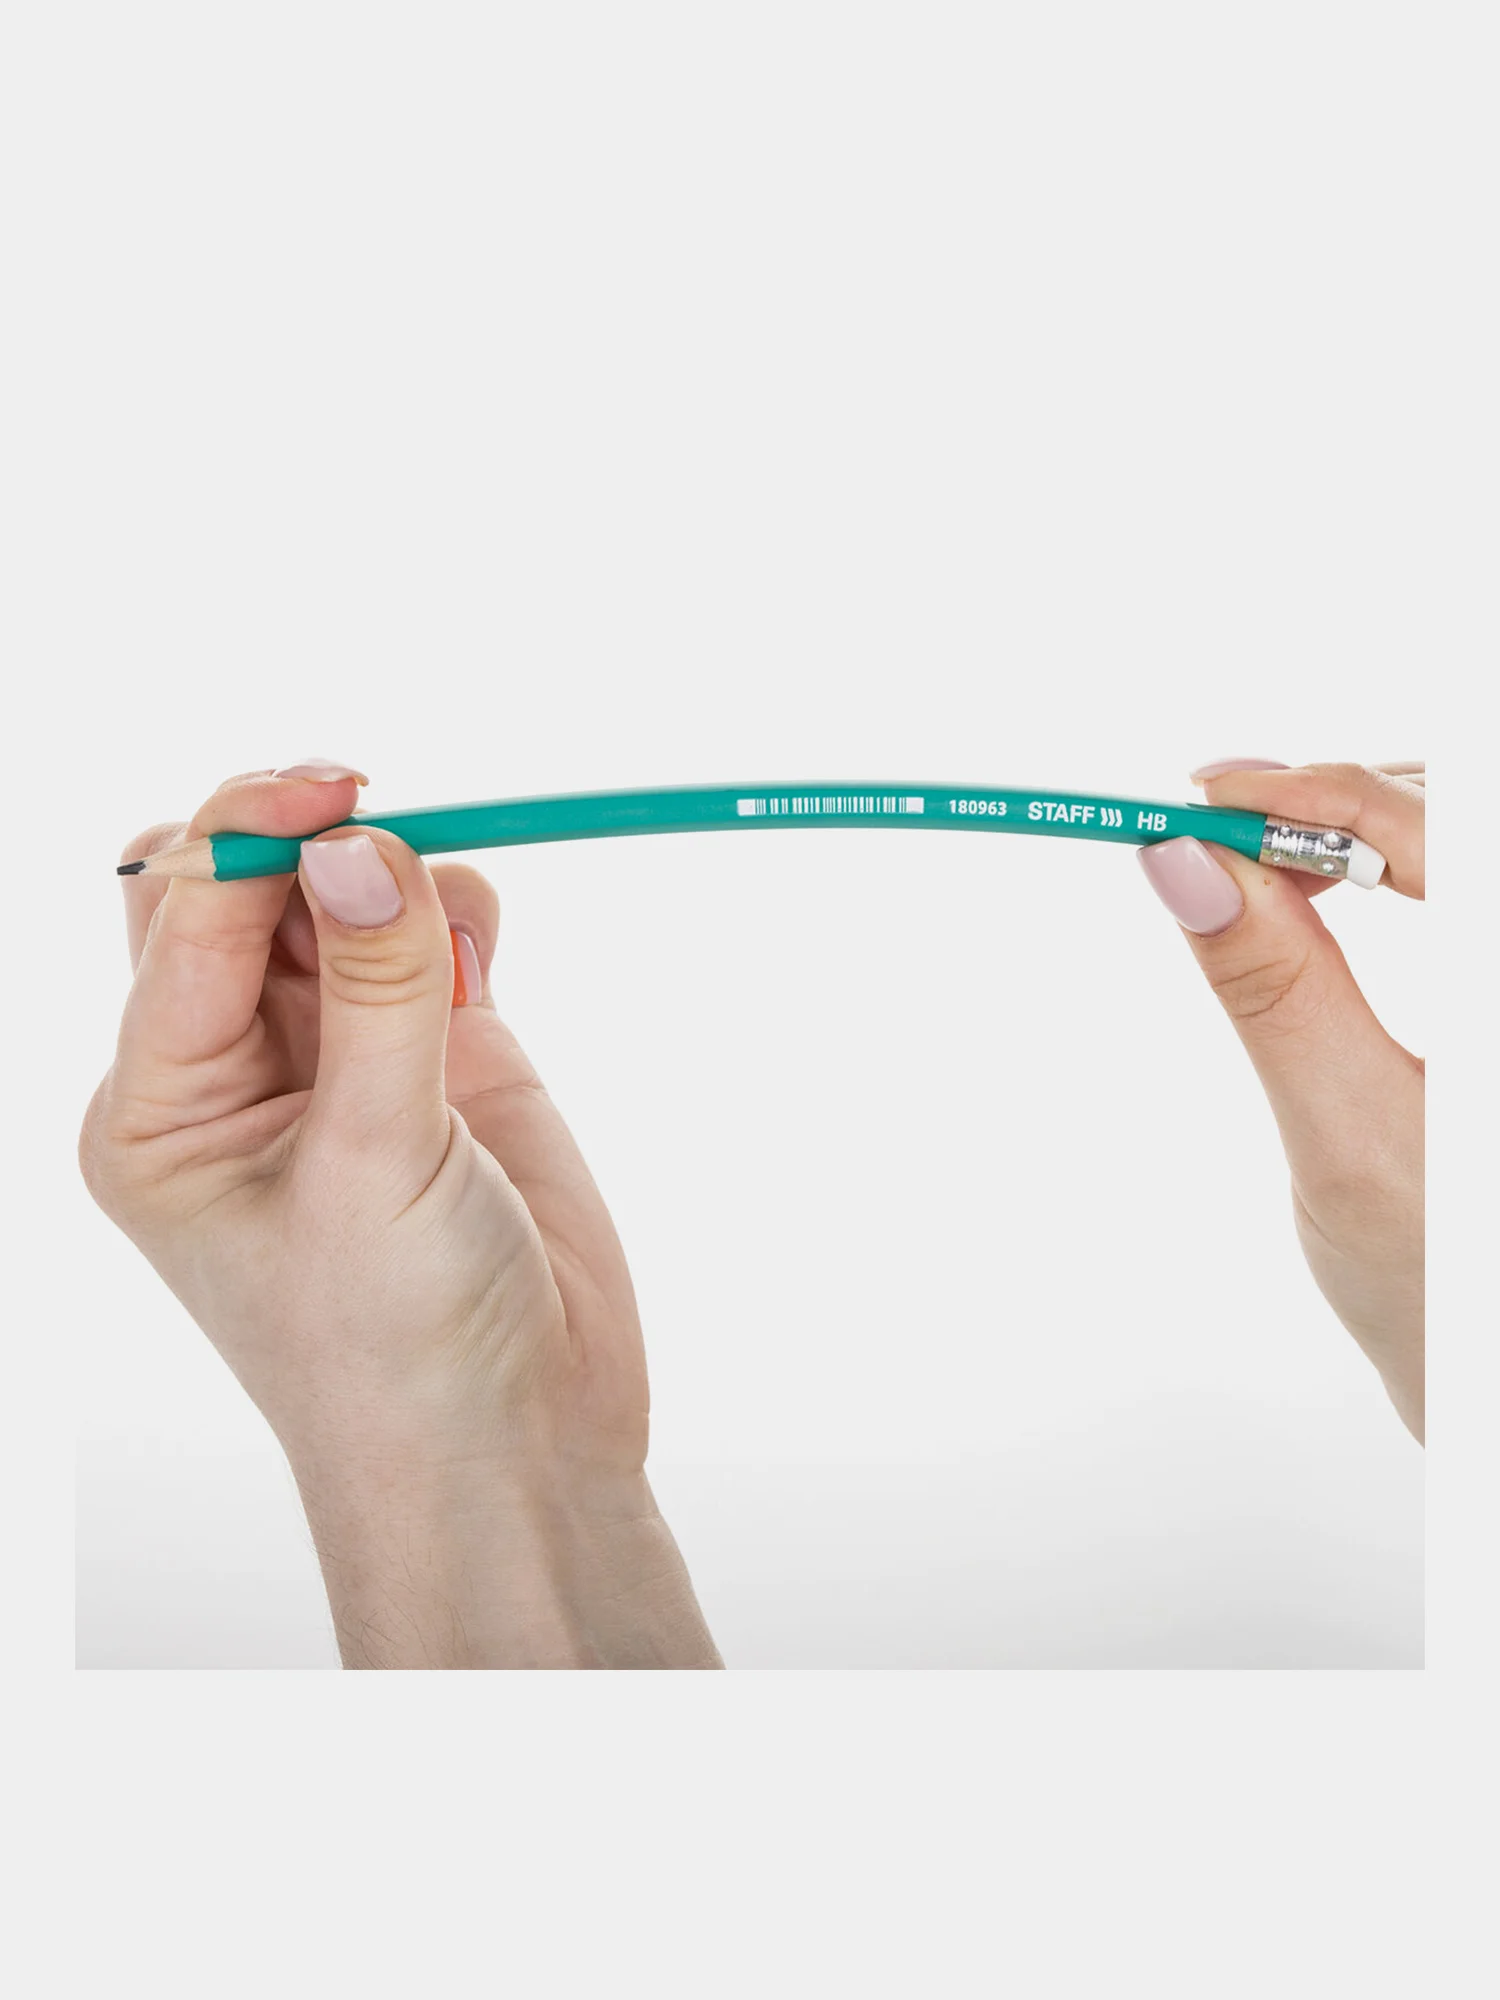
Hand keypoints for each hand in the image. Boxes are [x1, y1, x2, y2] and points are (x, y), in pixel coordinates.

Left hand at [80, 761, 720, 1666]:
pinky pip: (437, 932)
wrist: (519, 1447)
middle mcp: (241, 1069)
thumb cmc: (397, 1350)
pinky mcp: (445, 1055)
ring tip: (455, 956)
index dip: (249, 838)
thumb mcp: (372, 1167)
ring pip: (346, 895)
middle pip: (243, 889)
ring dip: (397, 878)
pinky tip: (484, 960)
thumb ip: (374, 996)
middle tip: (381, 819)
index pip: (184, 924)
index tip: (336, 791)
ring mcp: (348, 1055)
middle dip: (307, 843)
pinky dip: (462, 910)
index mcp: (165, 1107)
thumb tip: (355, 844)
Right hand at [1137, 760, 1423, 1439]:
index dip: (1325, 795)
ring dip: (1375, 826)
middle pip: (1467, 814)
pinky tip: (1343, 880)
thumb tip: (1183, 862)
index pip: (1447, 836)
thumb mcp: (1349, 1145)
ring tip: (1266, 857)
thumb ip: (1276, 993)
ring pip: (1472, 838)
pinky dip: (1408, 865)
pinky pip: (1476, 884)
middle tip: (1218, 823)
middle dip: (1346, 801)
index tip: (1207, 792)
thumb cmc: (1448, 1302)